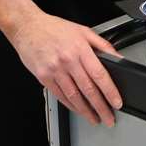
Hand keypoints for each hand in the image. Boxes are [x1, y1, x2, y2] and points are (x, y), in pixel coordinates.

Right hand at [9, 11, 122, 125]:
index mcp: (80, 48)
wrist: (27, 27)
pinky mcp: (43, 77)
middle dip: (101, 107)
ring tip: (95, 118)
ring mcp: (55, 70)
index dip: (110, 91)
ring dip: (86, 110)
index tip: (116, 102)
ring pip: (74, 96)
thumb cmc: (54, 28)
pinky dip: (71, 105)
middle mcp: (68, 60)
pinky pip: (60, 95)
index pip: (99, 74)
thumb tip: (118, 58)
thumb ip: (102, 45)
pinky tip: (78, 109)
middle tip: (109, 118)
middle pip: (88, 89)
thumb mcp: (83, 30)